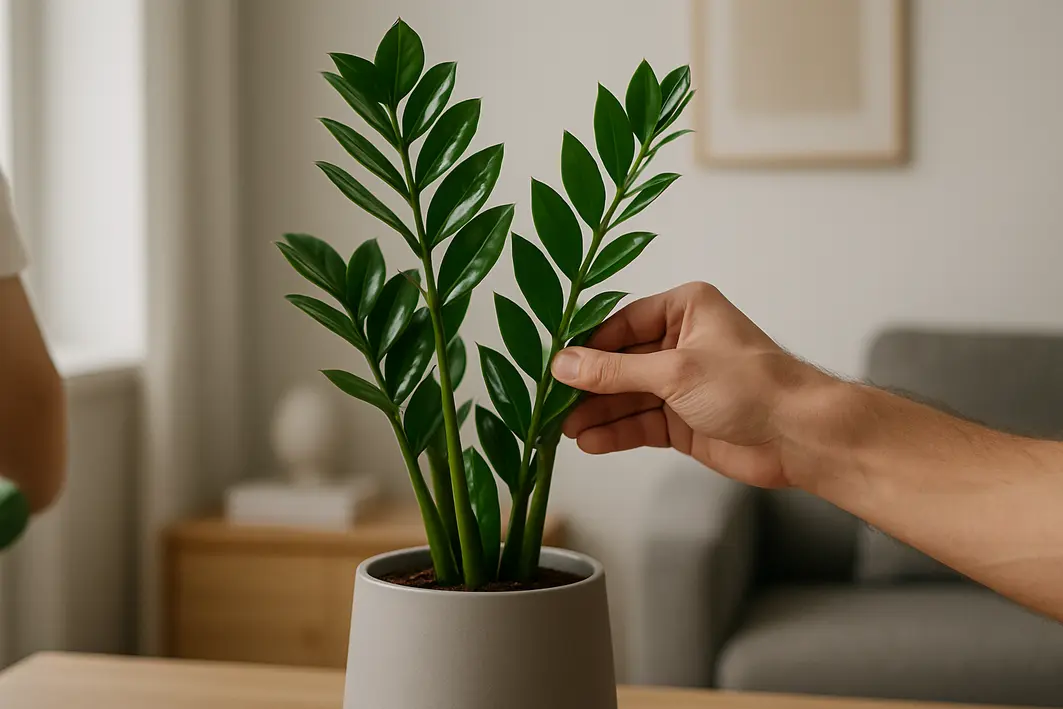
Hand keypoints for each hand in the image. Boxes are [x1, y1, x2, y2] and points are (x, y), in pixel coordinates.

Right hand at [551, 282, 819, 487]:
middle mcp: (680, 342)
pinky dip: (616, 433)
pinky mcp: (682, 420)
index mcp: (684, 310)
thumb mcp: (674, 371)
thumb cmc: (751, 385)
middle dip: (589, 386)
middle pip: (620, 363)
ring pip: (627, 397)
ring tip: (564, 429)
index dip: (588, 347)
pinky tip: (590, 442)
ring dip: (597, 413)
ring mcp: (681, 384)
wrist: (799, 437)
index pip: (621, 324)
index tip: (556, 366)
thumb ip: (615, 371)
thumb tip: (565, 364)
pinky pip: (639, 423)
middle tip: (553, 403)